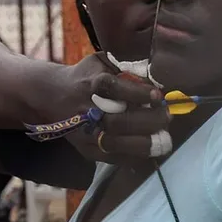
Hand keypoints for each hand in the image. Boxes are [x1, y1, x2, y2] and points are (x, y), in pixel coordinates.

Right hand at [55, 55, 170, 165]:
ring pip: (115, 144)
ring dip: (145, 144)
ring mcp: (84, 133)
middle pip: (117, 121)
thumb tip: (158, 79)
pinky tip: (152, 150)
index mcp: (91, 84)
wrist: (53, 95)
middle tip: (167, 117)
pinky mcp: (86, 149)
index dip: (139, 94)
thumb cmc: (88, 76)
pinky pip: (113, 158)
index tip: (158, 96)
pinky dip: (135, 157)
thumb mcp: (103, 63)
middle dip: (149, 121)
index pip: (115, 88)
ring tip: (164, 138)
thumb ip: (127, 68)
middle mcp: (85, 110)